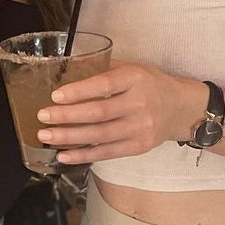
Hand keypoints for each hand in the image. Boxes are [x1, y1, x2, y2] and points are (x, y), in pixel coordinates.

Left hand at [36, 61, 199, 164]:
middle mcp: (140, 104)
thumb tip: (68, 72)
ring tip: (46, 135)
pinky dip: (83, 155)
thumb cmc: (151, 85)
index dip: (78, 91)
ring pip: (99, 135)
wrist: (182, 108)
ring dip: (69, 137)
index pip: (104, 85)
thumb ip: (106, 70)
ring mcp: (140, 128)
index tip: (55, 95)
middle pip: (98, 113)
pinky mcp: (139, 147)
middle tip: (42, 117)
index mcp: (136, 79)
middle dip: (67, 116)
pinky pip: (107, 153)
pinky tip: (64, 155)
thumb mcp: (134, 69)